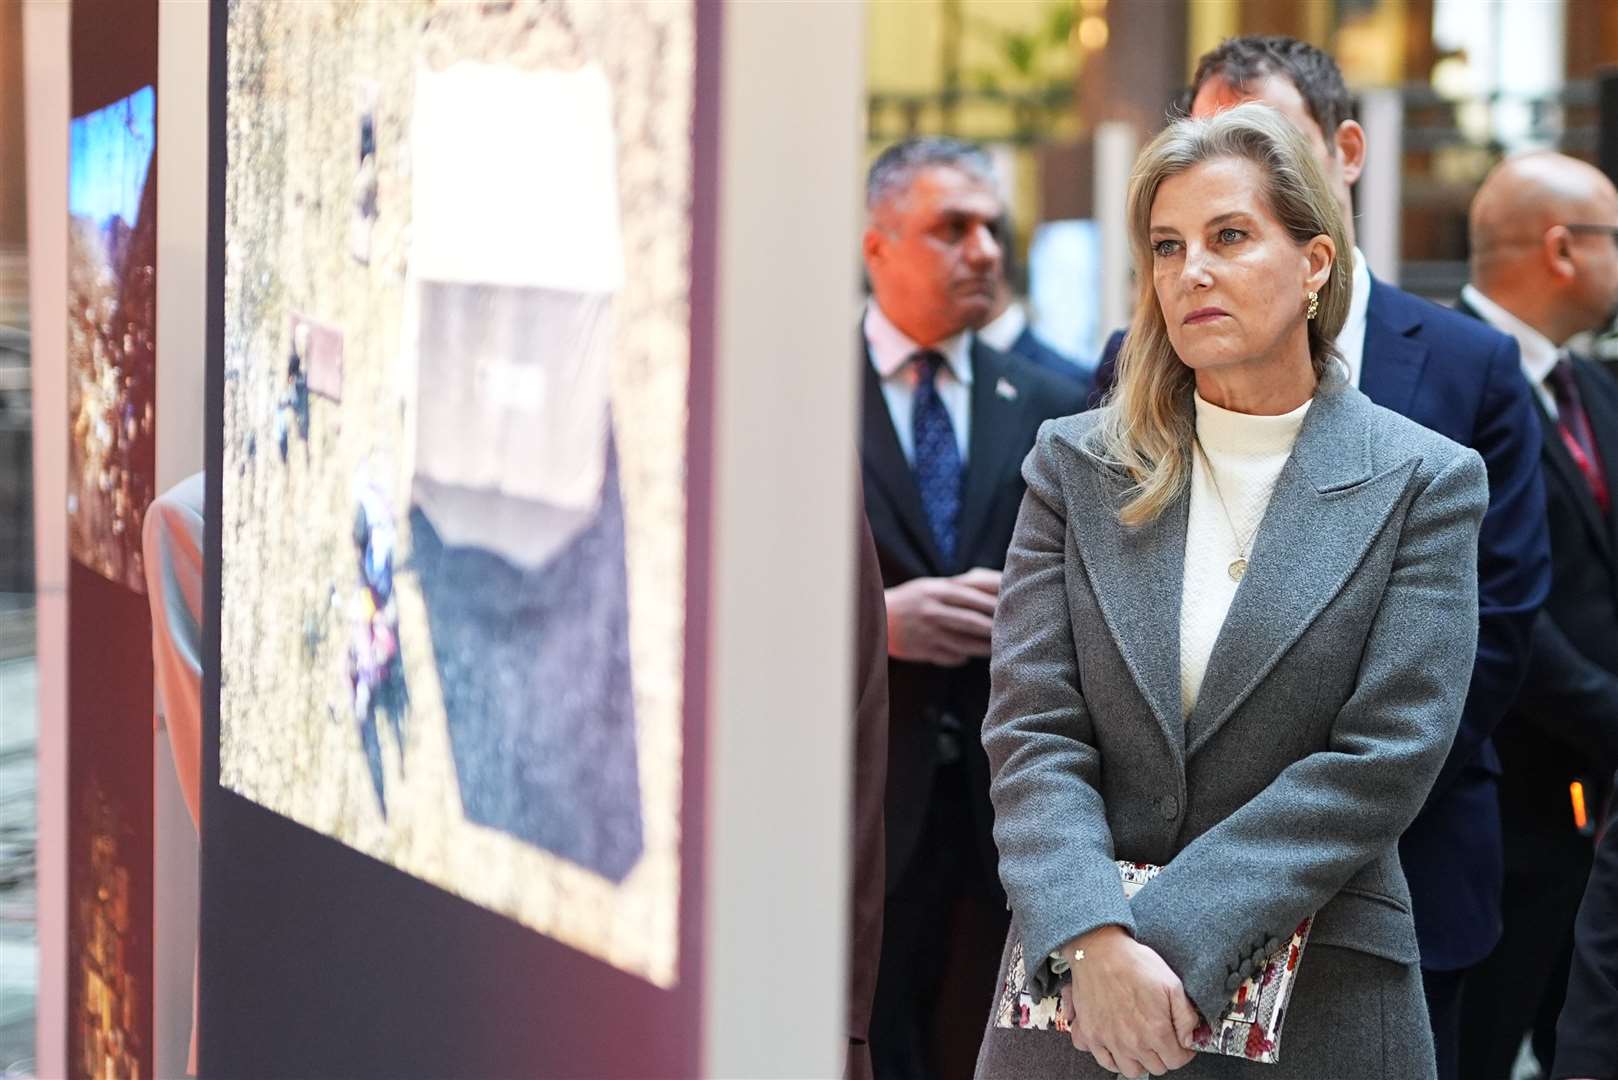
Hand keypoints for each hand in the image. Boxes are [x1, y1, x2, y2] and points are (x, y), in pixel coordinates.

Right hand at [884, 569, 1000, 665]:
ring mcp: (928, 634)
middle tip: (1013, 632)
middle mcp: (933, 612)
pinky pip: (952, 658)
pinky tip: (970, 655)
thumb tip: (998, 584)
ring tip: (998, 647)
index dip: (994, 605)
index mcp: (937, 592)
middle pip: (972, 622)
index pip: (973, 598)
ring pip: (965, 644)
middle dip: (994, 628)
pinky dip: (964, 657)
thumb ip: (963, 586)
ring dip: (984, 648)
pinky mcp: (924, 652)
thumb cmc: (915, 598)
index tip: (1010, 610)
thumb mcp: (935, 585)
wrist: (879, 616)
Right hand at [1058, 926, 1198, 1076]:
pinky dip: (1114, 1060)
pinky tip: (1120, 1047)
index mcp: (1155, 1030)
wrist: (1099, 951)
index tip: (1181, 1043)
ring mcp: (1110, 1040)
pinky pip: (1105, 1062)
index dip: (1183, 1052)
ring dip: (1140, 1061)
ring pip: (1132, 1071)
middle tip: (1162, 1039)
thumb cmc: (1133, 963)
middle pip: (1156, 1067)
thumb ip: (1186, 1016)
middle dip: (1163, 1055)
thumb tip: (1190, 1038)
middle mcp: (1133, 1041)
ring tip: (1142, 1045)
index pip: (1176, 1061)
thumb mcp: (1172, 983)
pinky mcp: (1091, 1035)